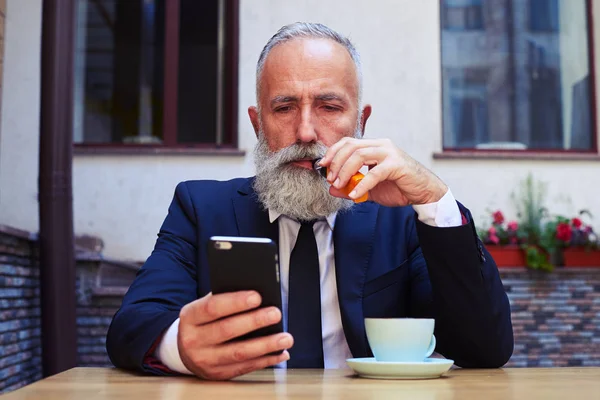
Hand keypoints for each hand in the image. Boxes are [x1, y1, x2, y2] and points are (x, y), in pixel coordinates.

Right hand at [177, 291, 292, 379]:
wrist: (184, 350)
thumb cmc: (202, 322)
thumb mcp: (202, 308)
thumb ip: (223, 300)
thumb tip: (256, 297)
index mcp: (190, 318)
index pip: (212, 307)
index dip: (235, 302)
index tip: (257, 297)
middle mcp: (194, 341)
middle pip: (227, 330)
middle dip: (255, 321)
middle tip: (276, 314)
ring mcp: (205, 360)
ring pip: (239, 353)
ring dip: (266, 345)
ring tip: (285, 338)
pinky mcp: (218, 374)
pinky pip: (245, 367)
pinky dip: (266, 360)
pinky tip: (280, 353)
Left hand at [319, 138, 447, 206]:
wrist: (423, 193)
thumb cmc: (398, 187)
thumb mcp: (369, 189)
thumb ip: (351, 187)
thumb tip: (332, 190)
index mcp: (374, 146)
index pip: (348, 142)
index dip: (333, 152)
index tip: (323, 166)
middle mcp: (381, 145)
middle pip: (351, 146)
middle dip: (336, 162)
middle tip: (330, 179)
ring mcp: (389, 153)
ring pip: (359, 155)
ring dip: (345, 171)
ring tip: (339, 185)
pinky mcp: (397, 165)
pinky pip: (374, 173)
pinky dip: (362, 185)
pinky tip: (355, 194)